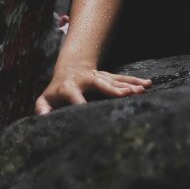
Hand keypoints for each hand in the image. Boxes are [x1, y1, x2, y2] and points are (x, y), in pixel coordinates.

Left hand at [35, 65, 152, 114]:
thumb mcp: (45, 100)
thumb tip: (42, 118)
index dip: (80, 102)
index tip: (87, 110)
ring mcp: (97, 76)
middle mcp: (84, 79)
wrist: (68, 70)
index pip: (73, 95)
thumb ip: (42, 108)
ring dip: (128, 85)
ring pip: (114, 79)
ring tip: (142, 90)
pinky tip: (147, 84)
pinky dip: (135, 81)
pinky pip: (122, 79)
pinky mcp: (107, 76)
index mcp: (68, 87)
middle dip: (112, 89)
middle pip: (99, 83)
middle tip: (125, 95)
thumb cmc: (56, 93)